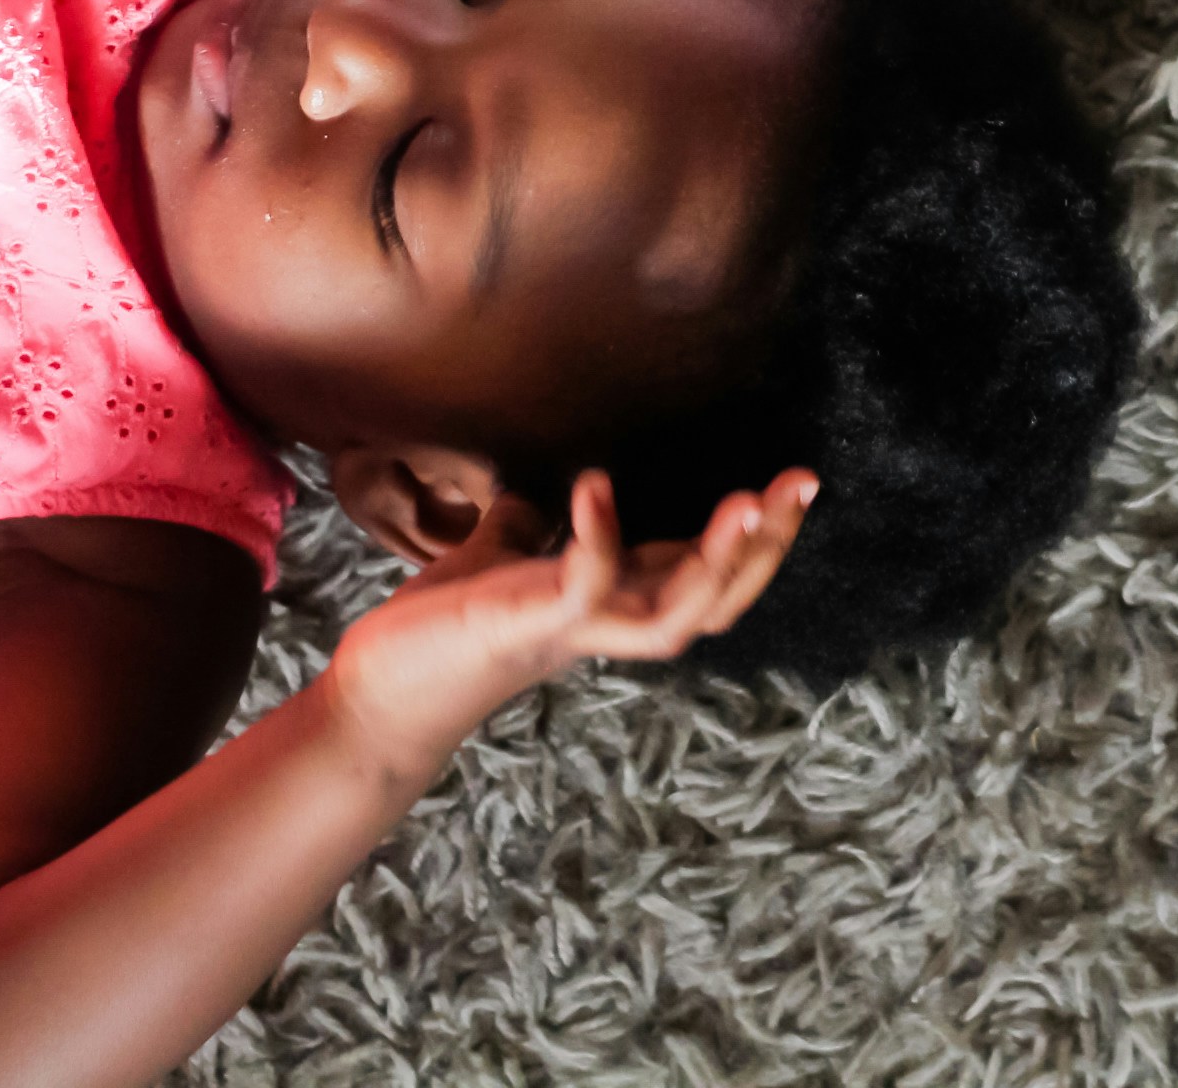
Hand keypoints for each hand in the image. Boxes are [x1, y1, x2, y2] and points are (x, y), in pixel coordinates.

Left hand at [322, 468, 813, 779]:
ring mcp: (572, 633)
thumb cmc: (439, 630)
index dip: (756, 536)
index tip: (794, 484)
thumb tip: (536, 493)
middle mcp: (608, 628)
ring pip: (673, 619)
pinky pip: (579, 591)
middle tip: (801, 485)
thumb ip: (526, 533)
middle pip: (716, 602)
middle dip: (764, 548)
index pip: (708, 577)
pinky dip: (596, 542)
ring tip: (744, 504)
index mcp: (613, 607)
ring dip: (715, 567)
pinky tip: (596, 484)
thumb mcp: (495, 563)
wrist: (376, 692)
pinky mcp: (526, 627)